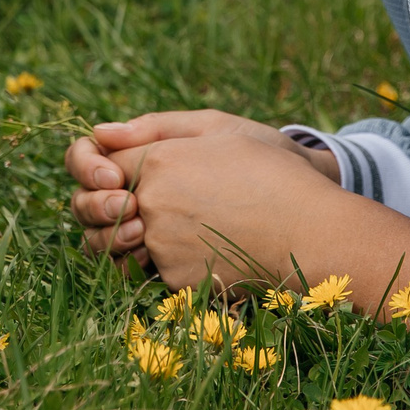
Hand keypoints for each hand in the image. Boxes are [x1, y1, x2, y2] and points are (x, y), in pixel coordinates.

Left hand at [68, 110, 409, 312]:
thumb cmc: (271, 169)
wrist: (313, 229)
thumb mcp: (218, 128)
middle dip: (106, 210)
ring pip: (119, 246)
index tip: (118, 176)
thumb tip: (100, 133)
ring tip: (171, 228)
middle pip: (96, 210)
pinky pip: (154, 272)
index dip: (99, 169)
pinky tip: (203, 249)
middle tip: (136, 208)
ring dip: (129, 241)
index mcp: (157, 161)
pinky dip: (169, 262)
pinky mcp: (177, 281)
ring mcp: (162, 247)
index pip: (96, 164)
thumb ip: (154, 127)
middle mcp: (151, 206)